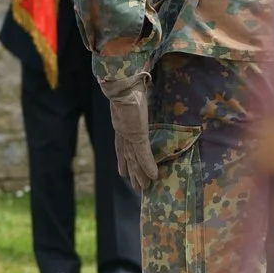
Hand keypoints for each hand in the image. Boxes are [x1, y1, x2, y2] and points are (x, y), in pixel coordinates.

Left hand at [99, 70, 157, 190]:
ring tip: (143, 187)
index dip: (123, 159)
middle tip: (136, 186)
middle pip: (128, 157)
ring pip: (135, 160)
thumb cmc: (128, 86)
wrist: (122, 84)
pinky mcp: (137, 135)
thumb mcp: (130, 97)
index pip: (122, 146)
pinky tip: (153, 176)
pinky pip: (143, 154)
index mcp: (120, 124)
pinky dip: (148, 166)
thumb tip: (139, 95)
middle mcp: (122, 133)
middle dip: (132, 172)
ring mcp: (129, 135)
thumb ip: (133, 101)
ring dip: (140, 174)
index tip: (123, 171)